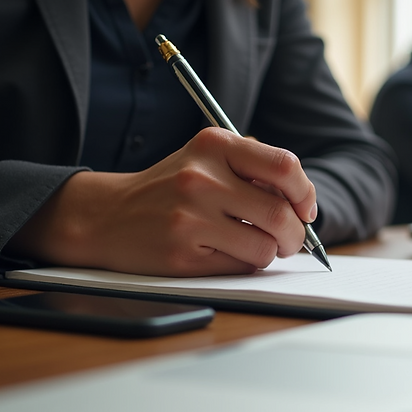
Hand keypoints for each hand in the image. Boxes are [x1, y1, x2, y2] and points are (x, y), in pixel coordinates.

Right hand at [9, 128, 317, 276]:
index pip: (285, 167)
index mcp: (214, 145)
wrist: (106, 216)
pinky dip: (243, 264)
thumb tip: (304, 205)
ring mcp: (190, 217)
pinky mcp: (182, 254)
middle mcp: (202, 177)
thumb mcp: (206, 159)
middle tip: (291, 240)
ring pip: (264, 247)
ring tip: (253, 246)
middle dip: (296, 235)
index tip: (304, 209)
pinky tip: (223, 253)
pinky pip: (239, 266)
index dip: (305, 194)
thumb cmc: (170, 189)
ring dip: (269, 253)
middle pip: (280, 214)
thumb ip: (253, 168)